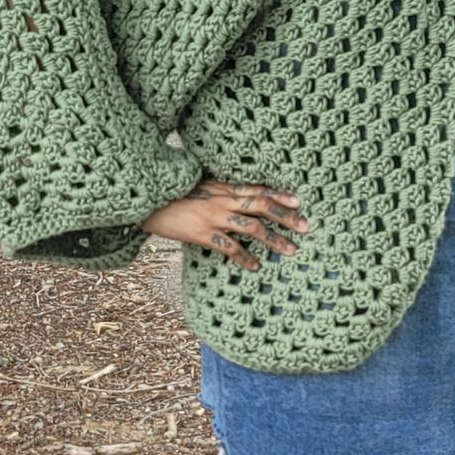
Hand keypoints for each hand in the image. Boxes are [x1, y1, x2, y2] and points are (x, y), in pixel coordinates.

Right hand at [143, 177, 306, 272]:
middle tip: (306, 227)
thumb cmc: (173, 195)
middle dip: (286, 217)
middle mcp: (222, 200)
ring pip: (252, 227)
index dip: (279, 195)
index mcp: (223, 187)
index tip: (299, 202)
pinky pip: (229, 247)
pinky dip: (245, 258)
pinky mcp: (202, 234)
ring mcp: (213, 217)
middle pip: (262, 206)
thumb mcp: (200, 187)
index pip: (257, 189)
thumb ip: (221, 192)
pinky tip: (256, 266)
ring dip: (274, 239)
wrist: (148, 202)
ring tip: (291, 250)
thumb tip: (240, 199)